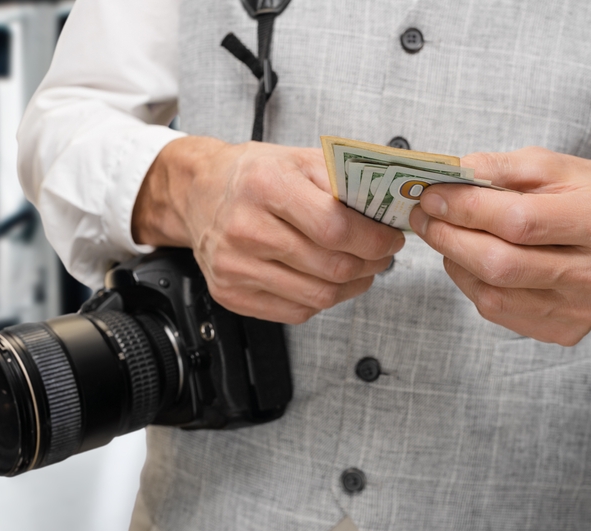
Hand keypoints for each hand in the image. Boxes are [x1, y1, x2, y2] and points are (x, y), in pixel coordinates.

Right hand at [133, 136, 404, 323]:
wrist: (198, 192)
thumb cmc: (252, 175)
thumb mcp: (299, 159)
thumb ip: (344, 182)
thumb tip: (390, 208)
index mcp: (265, 186)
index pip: (335, 228)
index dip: (374, 239)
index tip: (391, 238)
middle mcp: (244, 228)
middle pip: (330, 266)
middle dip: (370, 263)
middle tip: (382, 255)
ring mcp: (234, 267)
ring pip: (318, 295)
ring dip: (352, 286)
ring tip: (360, 268)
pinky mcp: (230, 293)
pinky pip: (295, 311)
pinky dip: (322, 300)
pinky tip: (328, 281)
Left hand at [408, 147, 590, 345]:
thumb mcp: (559, 167)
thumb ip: (505, 167)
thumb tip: (453, 173)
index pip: (519, 221)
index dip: (467, 209)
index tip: (431, 195)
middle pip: (502, 264)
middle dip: (450, 237)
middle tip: (423, 216)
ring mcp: (580, 309)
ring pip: (493, 292)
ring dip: (454, 260)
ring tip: (442, 234)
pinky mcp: (563, 331)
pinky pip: (497, 311)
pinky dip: (470, 283)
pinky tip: (467, 261)